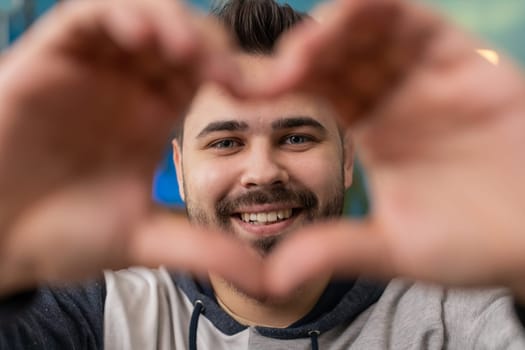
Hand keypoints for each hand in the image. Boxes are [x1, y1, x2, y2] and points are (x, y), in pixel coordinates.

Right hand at [0, 0, 261, 296]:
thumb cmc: (62, 236)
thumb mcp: (145, 239)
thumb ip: (204, 250)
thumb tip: (268, 280)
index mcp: (154, 118)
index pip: (205, 75)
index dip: (236, 75)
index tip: (259, 94)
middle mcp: (127, 88)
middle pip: (181, 39)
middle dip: (209, 47)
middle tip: (225, 73)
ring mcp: (91, 70)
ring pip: (140, 16)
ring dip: (169, 23)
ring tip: (186, 50)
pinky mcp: (49, 59)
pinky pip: (87, 18)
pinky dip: (117, 16)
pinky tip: (140, 37)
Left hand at [248, 0, 524, 297]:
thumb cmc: (472, 244)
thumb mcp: (395, 247)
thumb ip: (335, 251)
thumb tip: (271, 279)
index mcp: (368, 132)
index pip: (315, 96)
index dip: (279, 90)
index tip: (243, 93)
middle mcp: (391, 98)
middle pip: (336, 58)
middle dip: (302, 57)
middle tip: (275, 70)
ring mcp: (426, 76)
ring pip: (370, 32)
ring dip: (335, 29)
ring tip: (307, 46)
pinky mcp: (464, 61)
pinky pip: (418, 22)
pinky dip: (385, 9)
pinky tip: (355, 7)